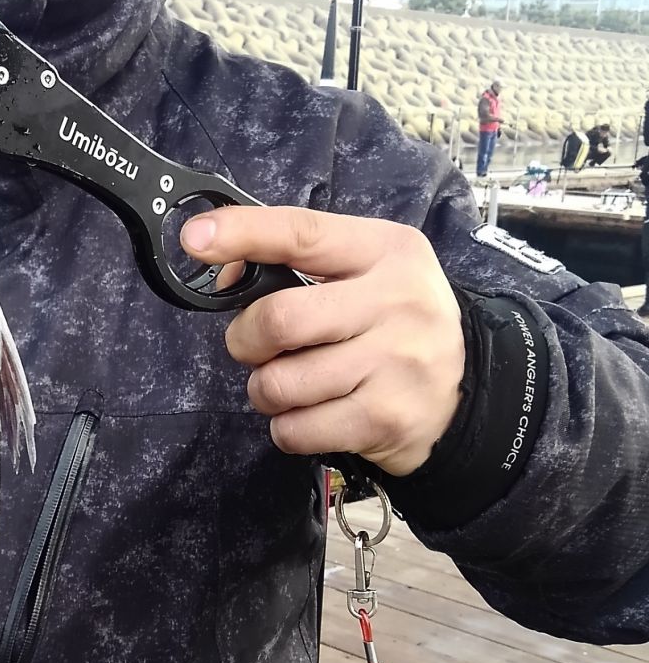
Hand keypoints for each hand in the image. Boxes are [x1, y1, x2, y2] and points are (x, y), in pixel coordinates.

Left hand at [181, 205, 463, 476]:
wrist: (468, 390)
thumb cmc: (395, 322)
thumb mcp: (367, 271)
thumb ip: (300, 261)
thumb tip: (222, 271)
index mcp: (387, 250)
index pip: (303, 233)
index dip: (243, 234)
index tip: (196, 237)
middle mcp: (397, 301)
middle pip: (281, 319)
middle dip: (246, 340)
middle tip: (254, 348)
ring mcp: (396, 363)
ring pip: (281, 382)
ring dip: (265, 390)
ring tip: (288, 386)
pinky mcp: (386, 419)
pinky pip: (297, 429)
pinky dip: (287, 427)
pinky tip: (310, 415)